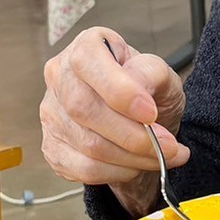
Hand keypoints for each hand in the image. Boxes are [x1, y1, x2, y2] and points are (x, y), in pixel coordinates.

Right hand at [40, 27, 187, 215]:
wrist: (140, 123)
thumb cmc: (146, 92)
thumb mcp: (160, 74)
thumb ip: (151, 72)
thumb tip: (138, 86)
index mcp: (86, 47)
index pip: (88, 62)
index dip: (119, 91)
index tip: (150, 113)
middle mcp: (60, 77)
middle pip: (84, 109)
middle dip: (133, 135)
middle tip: (168, 145)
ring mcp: (51, 114)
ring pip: (88, 144)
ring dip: (133, 158)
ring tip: (161, 156)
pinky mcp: (52, 147)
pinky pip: (84, 168)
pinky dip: (118, 172)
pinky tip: (136, 165)